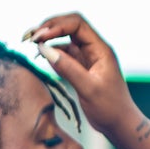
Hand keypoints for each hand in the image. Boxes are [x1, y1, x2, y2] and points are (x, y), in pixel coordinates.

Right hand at [24, 12, 138, 142]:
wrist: (119, 124)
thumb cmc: (109, 107)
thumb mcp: (88, 88)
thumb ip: (68, 69)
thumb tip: (45, 50)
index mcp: (100, 49)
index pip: (77, 25)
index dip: (57, 26)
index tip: (39, 37)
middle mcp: (94, 48)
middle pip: (70, 26)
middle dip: (50, 27)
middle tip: (30, 36)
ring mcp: (87, 57)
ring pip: (65, 39)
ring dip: (48, 38)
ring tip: (31, 43)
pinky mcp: (81, 67)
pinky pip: (64, 53)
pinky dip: (52, 52)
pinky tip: (41, 55)